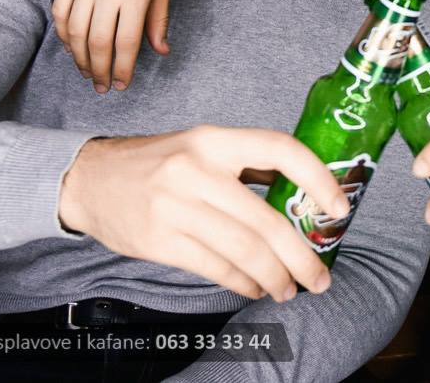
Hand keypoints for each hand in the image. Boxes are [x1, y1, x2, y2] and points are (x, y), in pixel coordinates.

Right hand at [53, 0, 172, 92]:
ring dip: (80, 58)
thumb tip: (160, 50)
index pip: (125, 42)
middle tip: (102, 87)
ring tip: (88, 72)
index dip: (122, 69)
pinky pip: (61, 13)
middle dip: (99, 70)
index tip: (121, 84)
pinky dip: (65, 35)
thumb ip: (159, 18)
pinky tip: (72, 48)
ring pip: (76, 32)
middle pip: (98, 43)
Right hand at [59, 125, 349, 302]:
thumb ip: (246, 164)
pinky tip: (255, 287)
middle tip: (320, 277)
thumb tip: (303, 190)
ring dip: (276, 277)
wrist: (90, 179)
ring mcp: (176, 207)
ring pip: (244, 252)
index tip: (339, 207)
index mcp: (215, 140)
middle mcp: (197, 170)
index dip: (317, 178)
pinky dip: (244, 283)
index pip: (280, 150)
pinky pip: (216, 269)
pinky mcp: (160, 241)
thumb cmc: (157, 163)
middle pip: (266, 221)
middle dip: (302, 256)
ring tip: (289, 289)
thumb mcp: (201, 146)